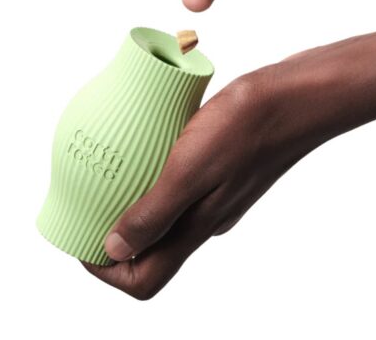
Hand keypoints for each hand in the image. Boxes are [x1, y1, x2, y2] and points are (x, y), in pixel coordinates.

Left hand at [83, 36, 375, 298]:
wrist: (295, 97)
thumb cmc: (247, 127)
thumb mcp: (190, 168)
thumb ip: (155, 213)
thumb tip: (114, 250)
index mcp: (198, 226)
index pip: (144, 277)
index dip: (105, 269)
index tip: (81, 237)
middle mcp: (207, 218)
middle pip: (152, 249)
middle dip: (114, 236)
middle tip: (90, 200)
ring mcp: (219, 194)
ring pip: (167, 215)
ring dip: (136, 201)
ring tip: (115, 171)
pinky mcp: (225, 169)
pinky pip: (182, 185)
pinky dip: (159, 175)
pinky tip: (152, 145)